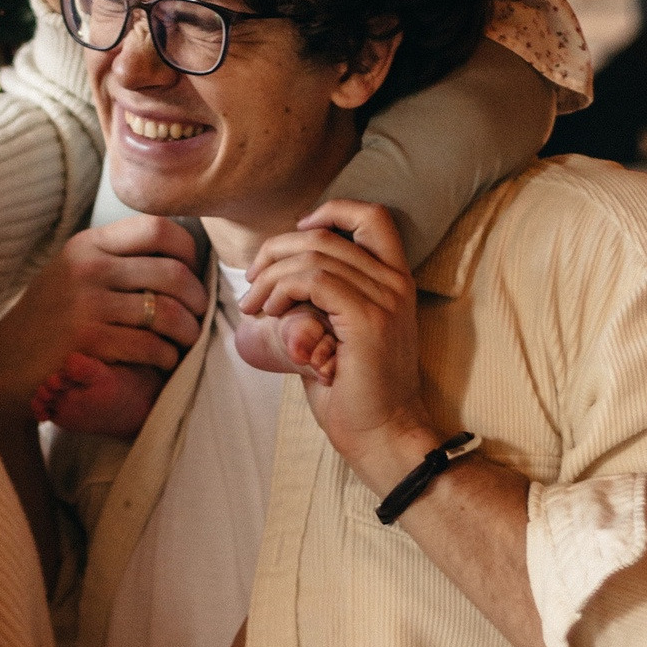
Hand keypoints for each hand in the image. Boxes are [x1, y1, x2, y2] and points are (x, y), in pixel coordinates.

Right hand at [0, 214, 207, 424]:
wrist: (6, 368)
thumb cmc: (51, 321)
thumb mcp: (74, 273)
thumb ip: (116, 259)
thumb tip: (181, 256)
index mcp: (88, 245)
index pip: (157, 228)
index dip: (188, 250)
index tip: (193, 273)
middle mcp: (88, 268)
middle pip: (172, 272)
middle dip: (197, 298)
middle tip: (199, 315)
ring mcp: (87, 305)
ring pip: (167, 312)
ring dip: (188, 332)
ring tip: (187, 341)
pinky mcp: (88, 342)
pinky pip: (150, 346)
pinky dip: (166, 356)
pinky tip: (164, 361)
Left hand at [240, 200, 433, 476]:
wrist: (382, 435)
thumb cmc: (352, 389)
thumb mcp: (335, 329)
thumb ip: (319, 296)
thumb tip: (272, 272)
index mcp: (394, 279)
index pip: (371, 216)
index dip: (330, 211)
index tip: (295, 234)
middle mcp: (395, 282)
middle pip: (324, 235)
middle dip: (276, 250)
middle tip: (251, 280)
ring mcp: (385, 298)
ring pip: (313, 256)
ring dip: (270, 275)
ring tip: (254, 304)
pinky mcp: (367, 319)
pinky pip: (313, 281)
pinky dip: (282, 290)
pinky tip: (271, 313)